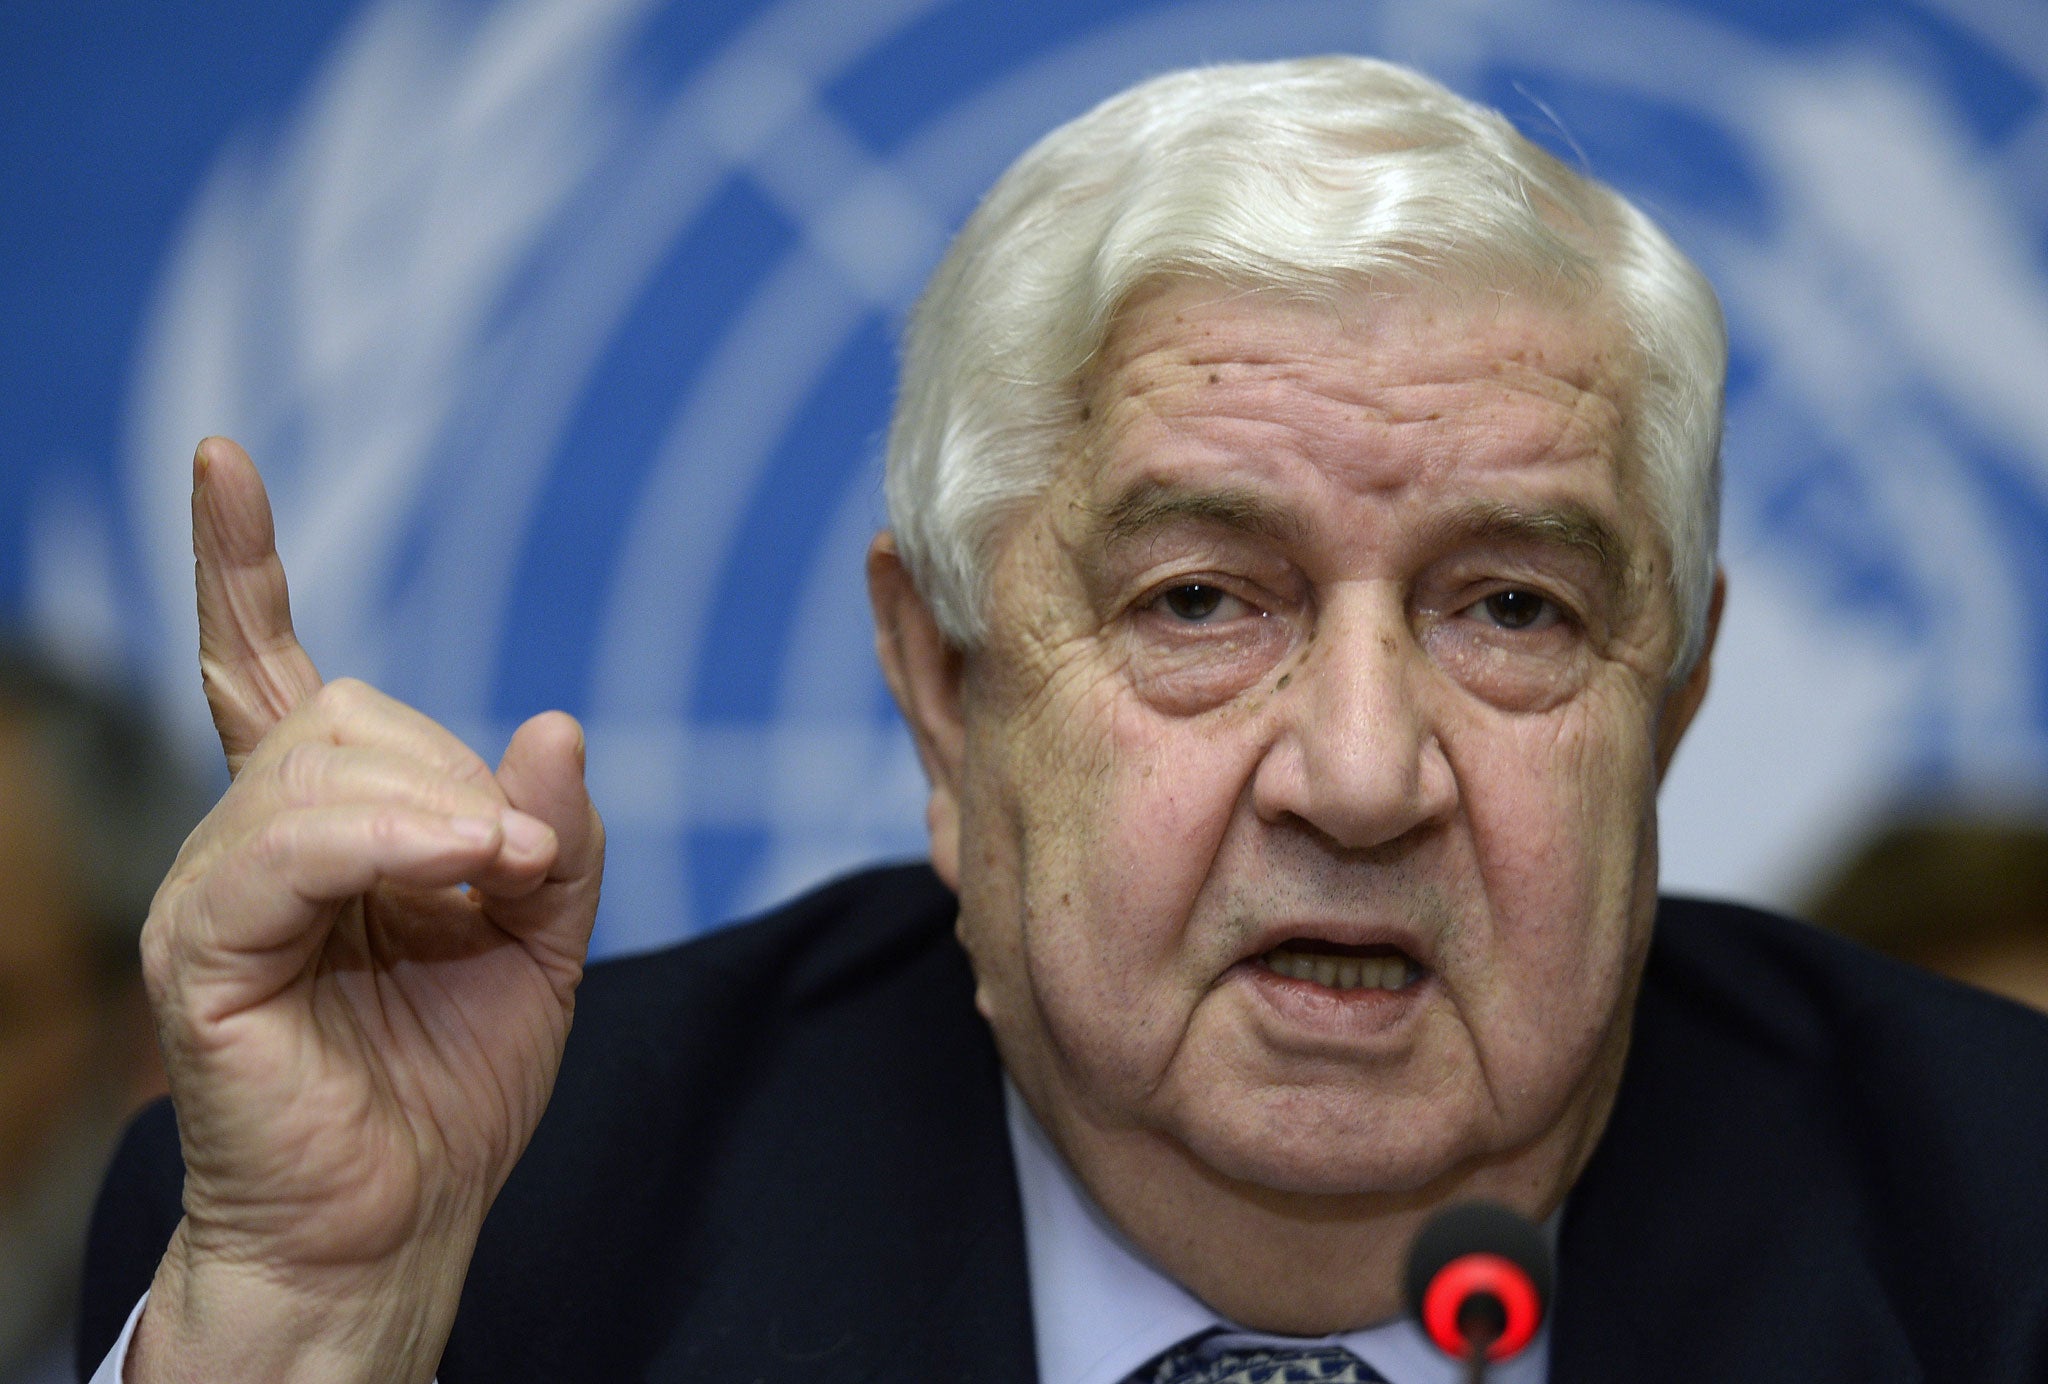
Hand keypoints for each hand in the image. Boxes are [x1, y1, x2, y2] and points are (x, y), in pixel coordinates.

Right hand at [128, 438, 602, 1383]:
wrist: (398, 1219)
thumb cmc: (452, 1081)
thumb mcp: (540, 941)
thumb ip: (553, 834)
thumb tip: (557, 724)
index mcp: (318, 827)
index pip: (261, 666)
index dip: (238, 565)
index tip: (221, 458)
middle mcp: (250, 839)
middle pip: (343, 707)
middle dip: (456, 772)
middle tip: (518, 868)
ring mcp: (214, 890)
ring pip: (324, 762)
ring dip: (443, 808)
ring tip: (499, 883)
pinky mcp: (201, 951)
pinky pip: (290, 846)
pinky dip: (393, 844)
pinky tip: (461, 874)